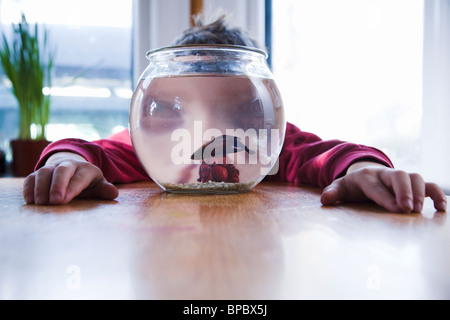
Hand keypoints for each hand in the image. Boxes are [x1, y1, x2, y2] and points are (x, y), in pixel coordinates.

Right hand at [23, 152, 118, 204]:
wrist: (73, 170)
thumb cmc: (88, 183)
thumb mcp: (99, 185)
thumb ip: (105, 190)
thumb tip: (113, 193)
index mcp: (86, 169)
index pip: (79, 177)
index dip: (71, 187)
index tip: (64, 200)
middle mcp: (68, 165)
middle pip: (61, 171)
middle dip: (56, 185)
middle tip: (52, 202)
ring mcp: (52, 168)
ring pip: (44, 173)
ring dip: (40, 188)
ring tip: (40, 204)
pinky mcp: (39, 174)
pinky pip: (31, 178)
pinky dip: (29, 188)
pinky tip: (30, 201)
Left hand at [320, 162, 446, 212]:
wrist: (365, 173)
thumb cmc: (352, 186)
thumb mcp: (339, 188)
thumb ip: (332, 193)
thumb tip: (324, 200)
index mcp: (365, 177)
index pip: (376, 186)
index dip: (386, 197)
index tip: (396, 209)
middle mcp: (384, 174)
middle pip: (398, 176)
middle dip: (404, 191)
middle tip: (408, 209)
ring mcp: (400, 177)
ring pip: (414, 176)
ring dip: (420, 192)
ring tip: (419, 209)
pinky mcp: (412, 183)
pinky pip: (428, 184)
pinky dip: (436, 194)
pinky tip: (441, 208)